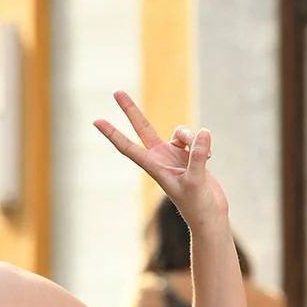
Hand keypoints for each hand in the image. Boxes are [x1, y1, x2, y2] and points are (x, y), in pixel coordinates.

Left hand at [94, 91, 228, 228]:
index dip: (113, 134)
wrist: (209, 214)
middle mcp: (160, 158)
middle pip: (143, 128)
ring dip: (192, 137)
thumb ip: (198, 156)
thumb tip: (202, 132)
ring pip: (181, 131)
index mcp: (153, 167)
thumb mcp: (196, 181)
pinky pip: (195, 138)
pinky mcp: (189, 155)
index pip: (128, 147)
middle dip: (131, 110)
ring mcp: (174, 155)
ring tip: (205, 158)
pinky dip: (204, 145)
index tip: (96, 121)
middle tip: (116, 92)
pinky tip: (210, 159)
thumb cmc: (198, 205)